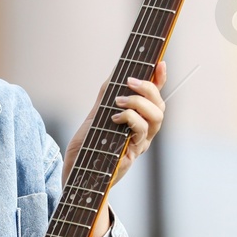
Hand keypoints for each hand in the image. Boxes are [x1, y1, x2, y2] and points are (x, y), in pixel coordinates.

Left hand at [64, 62, 166, 236]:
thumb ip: (105, 97)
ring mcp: (139, 145)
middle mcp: (143, 133)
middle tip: (129, 82)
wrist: (76, 175)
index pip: (155, 97)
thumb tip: (115, 73)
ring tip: (120, 101)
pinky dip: (130, 120)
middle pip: (160, 107)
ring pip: (156, 119)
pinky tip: (114, 117)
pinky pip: (140, 134)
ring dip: (140, 104)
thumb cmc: (87, 147)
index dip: (160, 79)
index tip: (160, 62)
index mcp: (138, 120)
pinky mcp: (132, 155)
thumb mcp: (95, 116)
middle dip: (149, 89)